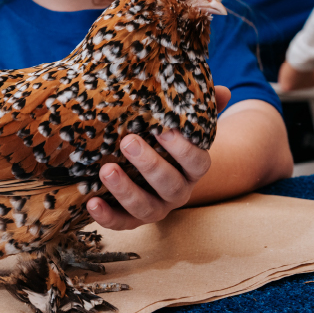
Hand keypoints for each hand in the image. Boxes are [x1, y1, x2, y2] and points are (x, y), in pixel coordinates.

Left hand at [87, 85, 230, 229]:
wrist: (154, 175)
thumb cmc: (167, 142)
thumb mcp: (182, 126)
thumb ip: (201, 108)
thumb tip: (222, 90)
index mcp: (192, 169)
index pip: (197, 162)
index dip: (183, 148)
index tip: (163, 130)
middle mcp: (177, 192)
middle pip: (169, 184)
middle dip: (149, 164)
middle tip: (127, 141)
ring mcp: (155, 208)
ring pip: (146, 208)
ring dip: (125, 190)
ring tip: (105, 169)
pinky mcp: (131, 220)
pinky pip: (121, 223)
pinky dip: (107, 216)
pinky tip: (92, 202)